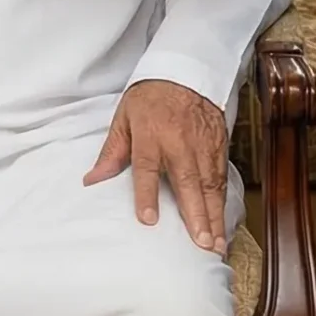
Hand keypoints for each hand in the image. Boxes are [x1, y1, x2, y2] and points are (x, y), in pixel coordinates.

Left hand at [85, 79, 228, 251]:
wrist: (186, 71)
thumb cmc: (151, 97)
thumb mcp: (124, 118)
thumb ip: (112, 152)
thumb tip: (92, 180)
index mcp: (151, 135)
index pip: (147, 168)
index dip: (147, 194)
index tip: (149, 219)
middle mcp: (179, 143)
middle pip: (188, 182)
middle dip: (196, 215)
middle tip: (201, 243)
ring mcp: (202, 145)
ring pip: (210, 186)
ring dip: (214, 216)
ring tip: (216, 244)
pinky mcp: (219, 146)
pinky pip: (222, 178)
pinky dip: (223, 203)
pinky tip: (223, 225)